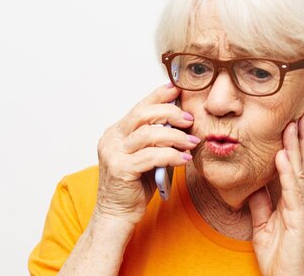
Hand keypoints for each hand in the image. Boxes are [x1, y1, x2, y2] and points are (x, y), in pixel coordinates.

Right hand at [94, 83, 197, 225]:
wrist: (117, 215)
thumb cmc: (134, 186)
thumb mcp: (145, 157)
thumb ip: (156, 140)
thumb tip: (181, 122)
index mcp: (116, 132)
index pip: (139, 107)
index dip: (158, 95)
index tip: (177, 89)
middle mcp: (111, 139)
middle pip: (142, 114)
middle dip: (170, 113)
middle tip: (190, 119)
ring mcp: (113, 153)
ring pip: (148, 134)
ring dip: (175, 136)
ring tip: (192, 142)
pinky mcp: (121, 169)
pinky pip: (151, 156)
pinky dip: (171, 155)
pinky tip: (185, 159)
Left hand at [249, 111, 303, 275]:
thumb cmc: (281, 261)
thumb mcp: (264, 227)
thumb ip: (261, 205)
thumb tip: (254, 185)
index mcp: (295, 203)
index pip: (295, 168)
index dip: (295, 146)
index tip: (292, 124)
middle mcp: (303, 203)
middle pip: (303, 163)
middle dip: (302, 138)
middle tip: (302, 113)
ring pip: (301, 171)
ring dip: (297, 146)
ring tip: (295, 123)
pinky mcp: (301, 221)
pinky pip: (293, 191)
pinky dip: (287, 171)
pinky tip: (283, 154)